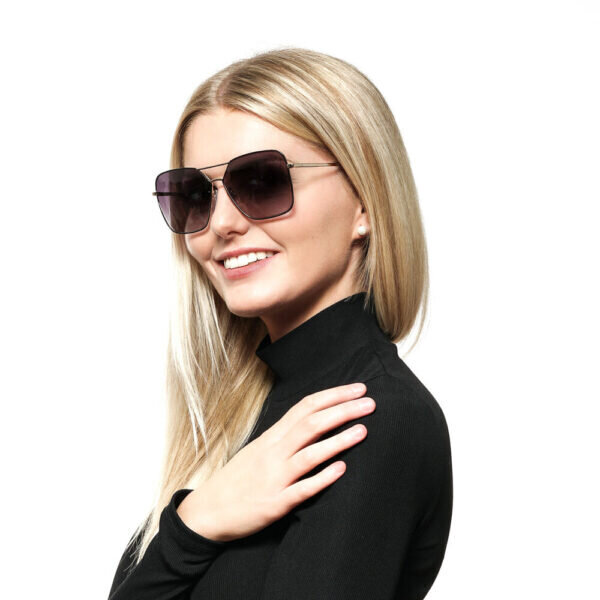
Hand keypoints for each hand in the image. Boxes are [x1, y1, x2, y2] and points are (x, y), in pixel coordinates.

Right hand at [176, 383, 375, 541]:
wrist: (206, 511)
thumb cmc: (238, 479)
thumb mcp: (259, 448)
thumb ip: (286, 435)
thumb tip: (316, 421)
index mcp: (272, 437)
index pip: (306, 406)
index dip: (334, 395)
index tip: (358, 389)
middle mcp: (274, 452)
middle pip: (312, 424)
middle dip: (343, 410)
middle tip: (370, 403)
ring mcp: (274, 477)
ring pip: (310, 453)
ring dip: (339, 440)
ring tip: (363, 430)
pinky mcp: (274, 504)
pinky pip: (302, 489)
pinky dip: (322, 478)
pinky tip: (342, 470)